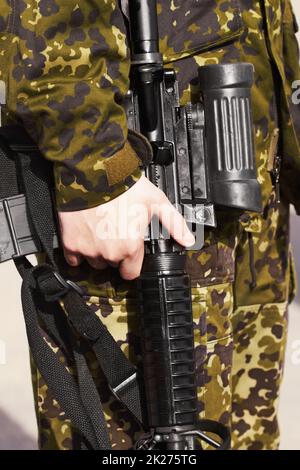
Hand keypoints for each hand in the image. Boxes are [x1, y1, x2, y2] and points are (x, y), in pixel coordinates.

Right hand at [58, 175, 194, 279]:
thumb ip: (174, 224)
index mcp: (130, 247)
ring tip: (100, 232)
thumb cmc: (125, 186)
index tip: (129, 252)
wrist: (93, 173)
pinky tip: (85, 235)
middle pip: (112, 265)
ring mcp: (88, 250)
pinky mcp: (70, 243)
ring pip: (94, 262)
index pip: (130, 273)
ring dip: (97, 252)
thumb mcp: (156, 202)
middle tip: (115, 233)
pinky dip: (78, 250)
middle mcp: (109, 253)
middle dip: (114, 254)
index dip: (131, 263)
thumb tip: (188, 240)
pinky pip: (74, 258)